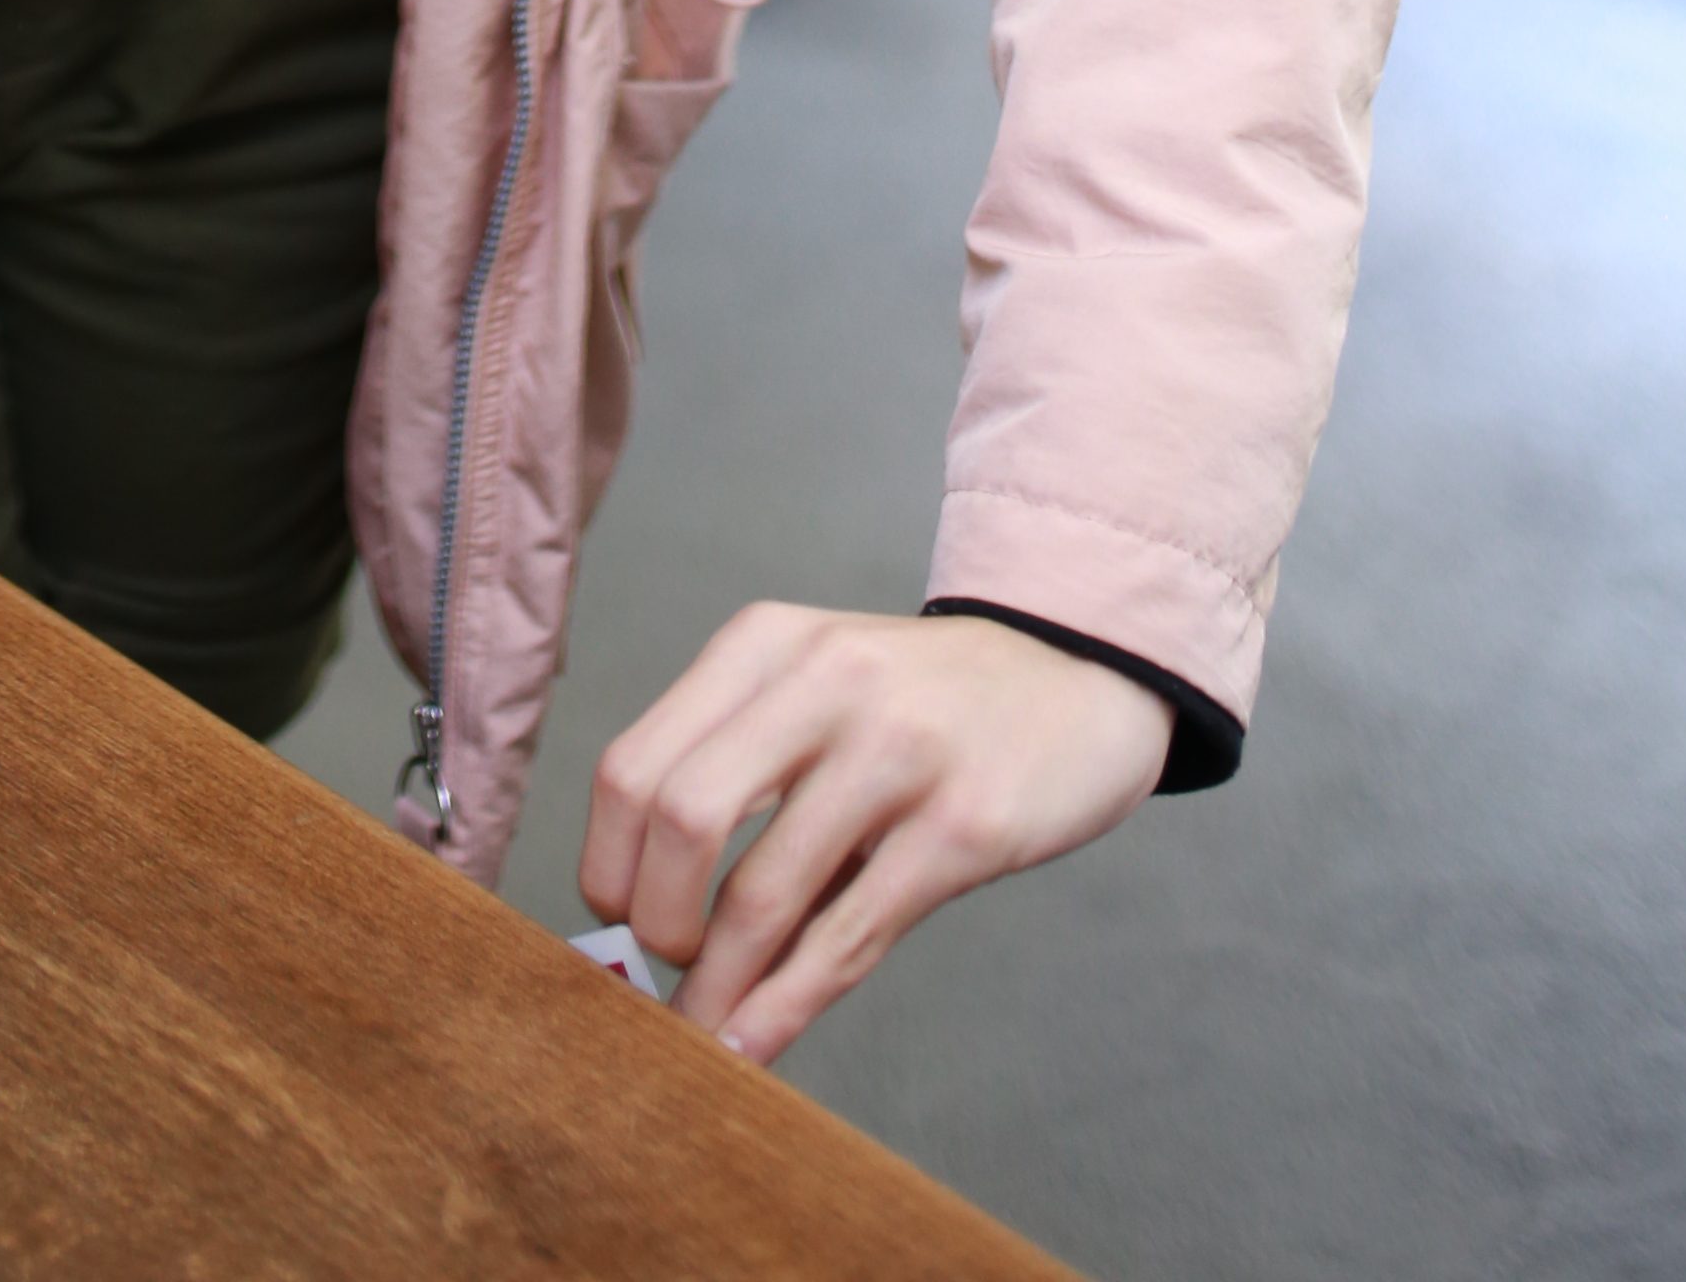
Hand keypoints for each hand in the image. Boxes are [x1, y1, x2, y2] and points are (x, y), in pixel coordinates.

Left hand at [581, 604, 1168, 1065]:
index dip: (607, 863)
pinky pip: (851, 935)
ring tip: (701, 1031)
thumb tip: (640, 902)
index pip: (635, 764)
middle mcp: (824, 681)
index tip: (612, 919)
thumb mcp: (817, 691)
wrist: (1078, 679)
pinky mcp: (965, 826)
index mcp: (765, 644)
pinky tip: (757, 1042)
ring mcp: (899, 752)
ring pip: (765, 893)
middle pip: (682, 819)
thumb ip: (737, 769)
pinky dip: (787, 1007)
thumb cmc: (923, 704)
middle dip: (654, 921)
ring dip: (717, 989)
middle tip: (664, 966)